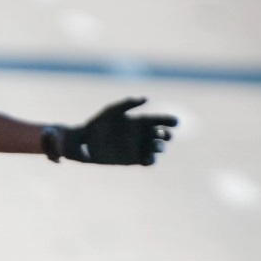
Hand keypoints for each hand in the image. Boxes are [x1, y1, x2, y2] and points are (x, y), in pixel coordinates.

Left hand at [60, 97, 176, 165]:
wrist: (85, 141)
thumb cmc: (97, 123)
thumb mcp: (111, 110)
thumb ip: (128, 103)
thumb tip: (146, 99)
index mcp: (140, 121)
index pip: (160, 120)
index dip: (170, 121)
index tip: (175, 122)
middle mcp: (142, 134)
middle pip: (163, 135)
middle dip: (166, 135)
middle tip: (163, 135)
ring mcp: (139, 147)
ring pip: (157, 149)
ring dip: (160, 148)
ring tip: (155, 146)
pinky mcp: (133, 159)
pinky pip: (148, 161)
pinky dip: (151, 160)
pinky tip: (148, 158)